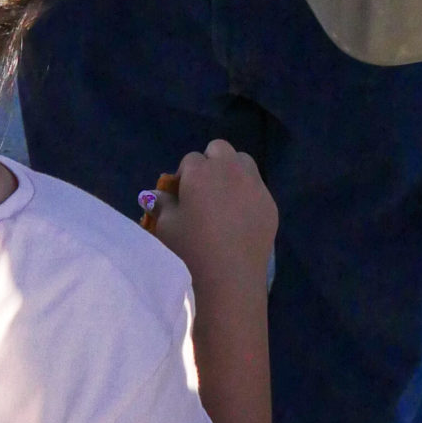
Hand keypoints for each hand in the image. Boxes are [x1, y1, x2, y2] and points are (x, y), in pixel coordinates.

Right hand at [150, 139, 277, 288]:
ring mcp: (254, 183)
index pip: (190, 159)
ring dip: (232, 171)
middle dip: (210, 163)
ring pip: (242, 161)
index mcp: (201, 171)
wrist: (231, 273)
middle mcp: (229, 168)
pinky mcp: (269, 200)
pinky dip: (248, 193)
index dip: (185, 175)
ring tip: (225, 198)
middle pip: (219, 149)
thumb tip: (152, 195)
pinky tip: (242, 218)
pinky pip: (257, 186)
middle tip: (204, 190)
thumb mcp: (167, 226)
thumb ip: (160, 205)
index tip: (183, 195)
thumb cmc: (192, 247)